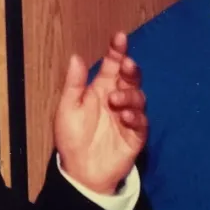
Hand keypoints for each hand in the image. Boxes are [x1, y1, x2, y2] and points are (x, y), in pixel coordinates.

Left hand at [53, 31, 146, 193]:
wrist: (80, 171)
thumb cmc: (72, 138)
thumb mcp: (67, 108)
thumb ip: (74, 84)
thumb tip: (76, 56)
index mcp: (100, 89)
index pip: (112, 66)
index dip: (117, 51)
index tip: (119, 37)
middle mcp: (117, 99)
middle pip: (130, 78)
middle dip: (130, 69)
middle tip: (126, 64)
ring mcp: (128, 117)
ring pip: (138, 97)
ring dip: (130, 94)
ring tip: (115, 99)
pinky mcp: (135, 136)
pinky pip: (141, 122)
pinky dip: (135, 116)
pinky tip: (126, 115)